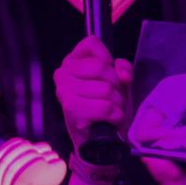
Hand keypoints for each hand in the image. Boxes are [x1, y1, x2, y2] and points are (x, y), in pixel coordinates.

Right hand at [53, 36, 133, 152]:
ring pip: (106, 88)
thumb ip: (122, 68)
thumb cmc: (106, 108)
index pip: (92, 43)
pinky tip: (111, 120)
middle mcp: (62, 74)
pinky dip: (115, 115)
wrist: (99, 141)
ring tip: (111, 110)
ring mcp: (64, 91)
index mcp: (71, 62)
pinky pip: (105, 107)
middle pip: (101, 66)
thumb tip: (122, 75)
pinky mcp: (71, 109)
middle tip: (113, 98)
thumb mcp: (118, 82)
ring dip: (117, 103)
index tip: (110, 75)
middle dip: (116, 85)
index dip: (109, 59)